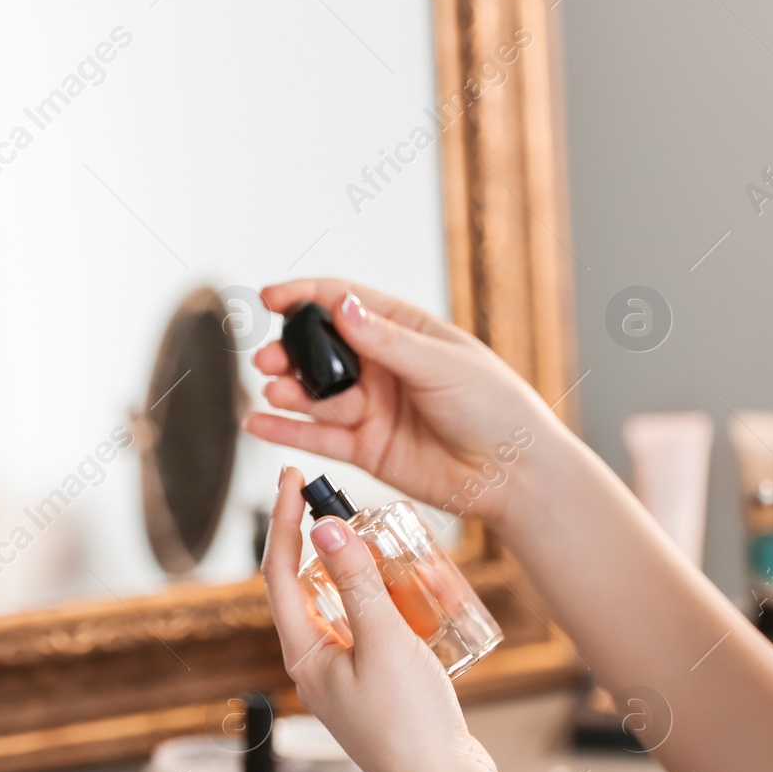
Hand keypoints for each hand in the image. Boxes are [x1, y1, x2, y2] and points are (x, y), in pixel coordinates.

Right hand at [246, 279, 560, 528]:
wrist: (514, 474)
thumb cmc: (496, 409)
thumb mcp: (442, 365)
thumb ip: (386, 341)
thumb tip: (342, 307)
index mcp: (406, 332)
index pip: (344, 303)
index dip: (305, 297)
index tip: (270, 299)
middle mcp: (384, 368)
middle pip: (321, 351)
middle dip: (289, 351)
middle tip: (269, 358)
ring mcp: (373, 408)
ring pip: (316, 395)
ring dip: (288, 390)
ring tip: (274, 389)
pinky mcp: (367, 449)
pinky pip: (318, 436)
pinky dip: (287, 429)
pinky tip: (258, 422)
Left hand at [262, 466, 497, 771]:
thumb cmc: (411, 727)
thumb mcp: (385, 641)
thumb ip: (356, 582)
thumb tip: (324, 526)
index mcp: (304, 654)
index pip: (279, 572)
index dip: (282, 520)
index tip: (292, 478)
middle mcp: (317, 666)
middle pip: (308, 587)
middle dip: (324, 543)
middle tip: (348, 505)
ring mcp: (345, 679)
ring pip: (342, 608)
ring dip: (359, 573)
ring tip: (385, 545)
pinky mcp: (375, 688)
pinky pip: (370, 630)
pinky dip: (385, 603)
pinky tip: (414, 597)